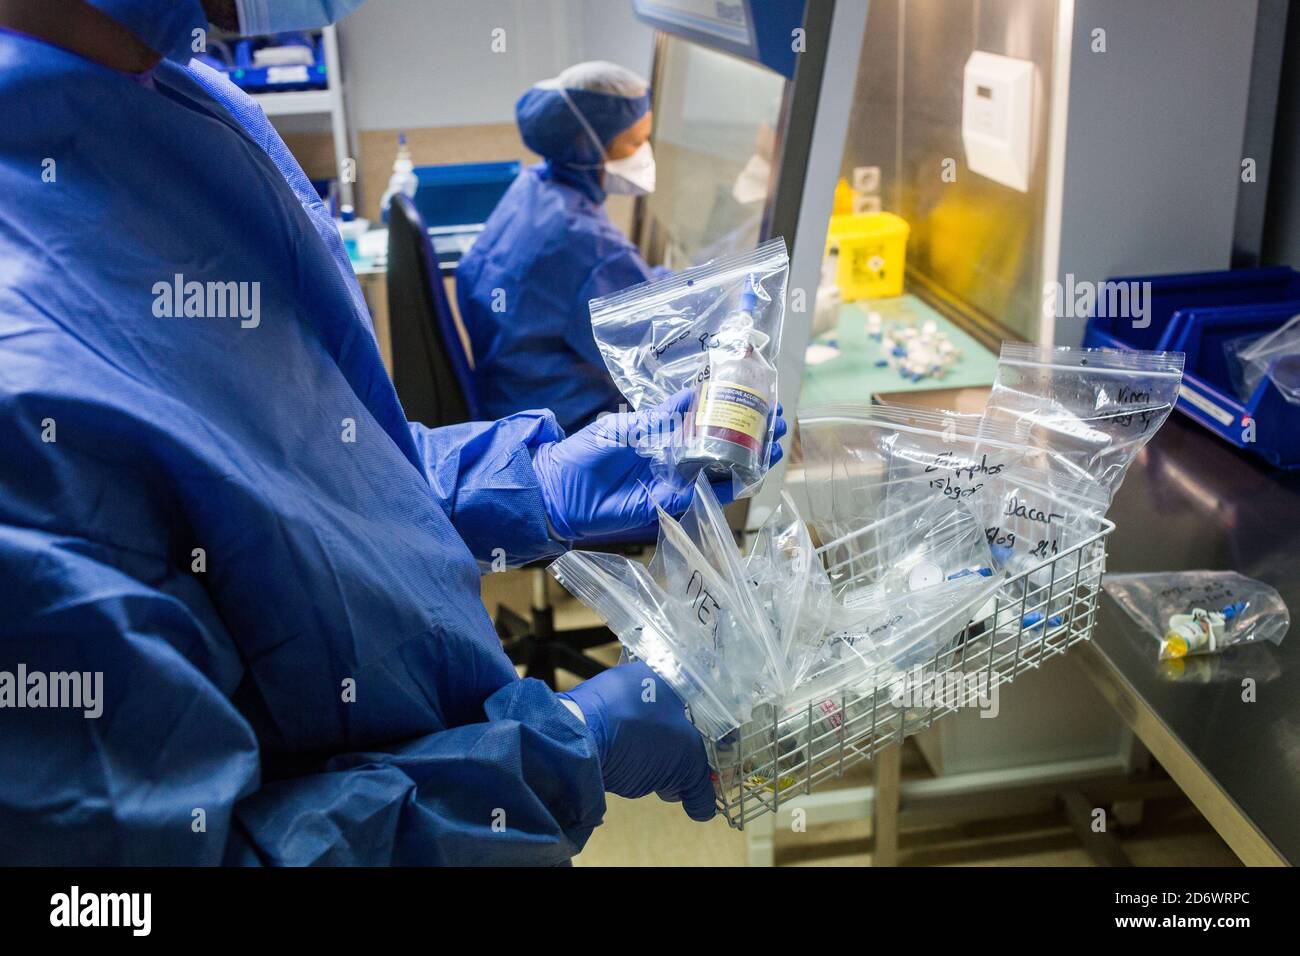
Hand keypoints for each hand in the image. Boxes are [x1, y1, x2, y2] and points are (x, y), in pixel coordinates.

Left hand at [533, 389, 785, 540]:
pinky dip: (728, 486)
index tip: (759, 396)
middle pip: (723, 444)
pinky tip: (750, 473)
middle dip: (752, 433)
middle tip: (778, 421)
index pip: (707, 419)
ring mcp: (676, 480)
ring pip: (721, 470)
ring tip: (774, 443)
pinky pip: (705, 495)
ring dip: (748, 458)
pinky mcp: (671, 503)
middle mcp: (675, 456)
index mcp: (664, 432)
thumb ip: (660, 416)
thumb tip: (692, 394)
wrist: (561, 490)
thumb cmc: (586, 452)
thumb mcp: (626, 426)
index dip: (733, 409)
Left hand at [558, 662, 714, 820]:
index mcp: (665, 674)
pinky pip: (618, 738)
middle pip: (671, 721)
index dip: (709, 737)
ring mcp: (610, 696)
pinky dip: (626, 757)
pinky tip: (626, 773)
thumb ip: (700, 784)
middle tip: (680, 780)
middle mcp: (637, 678)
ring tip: (654, 783)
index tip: (710, 764)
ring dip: (652, 760)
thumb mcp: (684, 761)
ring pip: (644, 732)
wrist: (577, 740)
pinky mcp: (589, 717)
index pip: (698, 704)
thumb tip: (704, 808)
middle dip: (678, 755)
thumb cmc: (638, 735)